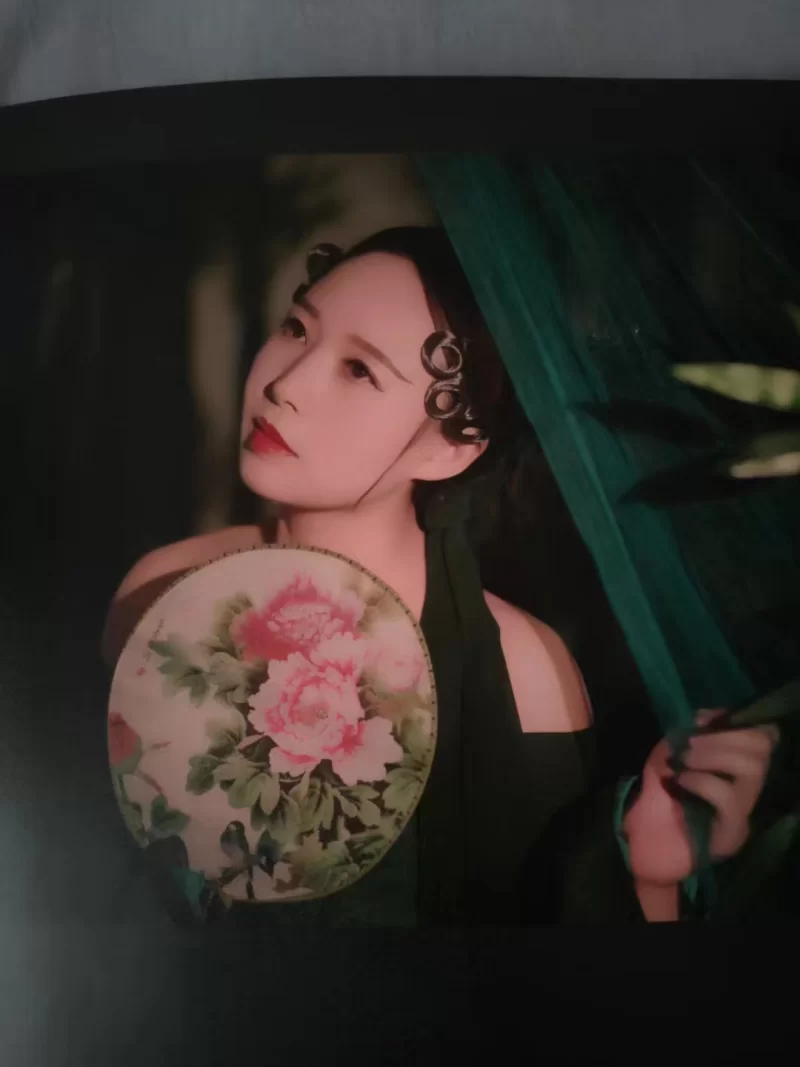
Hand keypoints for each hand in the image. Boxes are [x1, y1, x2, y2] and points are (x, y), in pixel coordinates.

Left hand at [624, 710, 778, 888]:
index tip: (701, 721)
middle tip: (688, 743)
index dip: (737, 723)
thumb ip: (690, 734)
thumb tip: (708, 716)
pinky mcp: (732, 834)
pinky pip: (729, 798)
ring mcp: (743, 814)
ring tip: (684, 761)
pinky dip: (703, 781)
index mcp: (735, 770)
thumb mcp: (668, 755)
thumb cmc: (654, 798)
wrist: (636, 842)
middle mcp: (747, 792)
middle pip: (761, 751)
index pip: (762, 740)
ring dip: (714, 756)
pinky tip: (680, 781)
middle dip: (722, 738)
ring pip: (751, 770)